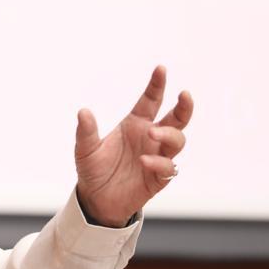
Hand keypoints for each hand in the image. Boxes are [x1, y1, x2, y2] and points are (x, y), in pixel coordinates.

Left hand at [74, 65, 192, 226]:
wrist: (95, 199)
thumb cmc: (93, 169)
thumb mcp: (85, 150)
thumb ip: (86, 132)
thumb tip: (83, 112)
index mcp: (135, 124)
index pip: (151, 100)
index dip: (157, 85)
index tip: (160, 69)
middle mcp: (150, 138)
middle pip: (176, 118)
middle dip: (184, 106)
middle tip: (184, 95)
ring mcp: (157, 157)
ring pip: (177, 140)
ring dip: (168, 134)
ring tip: (152, 133)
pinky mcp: (158, 178)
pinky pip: (168, 168)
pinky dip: (159, 163)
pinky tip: (144, 161)